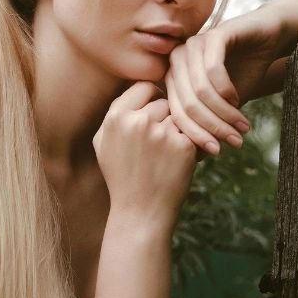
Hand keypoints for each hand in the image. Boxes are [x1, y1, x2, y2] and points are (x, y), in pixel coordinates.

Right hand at [93, 81, 198, 228]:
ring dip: (178, 131)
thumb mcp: (104, 143)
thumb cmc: (122, 176)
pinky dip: (189, 145)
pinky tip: (176, 163)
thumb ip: (116, 112)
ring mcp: (162, 133)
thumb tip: (138, 86)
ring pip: (180, 116)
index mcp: (116, 117)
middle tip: (157, 145)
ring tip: (165, 155)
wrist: (141, 212)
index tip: (154, 114)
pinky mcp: (184, 145)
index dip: (152, 99)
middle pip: (164, 101)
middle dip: (165, 118)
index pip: (144, 86)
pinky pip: (193, 133)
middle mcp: (138, 121)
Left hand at [163, 6, 291, 153]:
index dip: (196, 135)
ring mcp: (193, 45)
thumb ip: (208, 124)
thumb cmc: (243, 73)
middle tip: (235, 141)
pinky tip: (238, 99)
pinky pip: (213, 69)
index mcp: (173, 77)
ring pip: (200, 91)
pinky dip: (226, 90)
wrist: (268, 40)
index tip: (217, 151)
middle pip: (187, 104)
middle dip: (212, 127)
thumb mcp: (224, 106)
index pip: (176, 113)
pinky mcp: (213, 34)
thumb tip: (194, 161)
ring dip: (223, 113)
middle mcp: (177, 61)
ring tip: (242, 125)